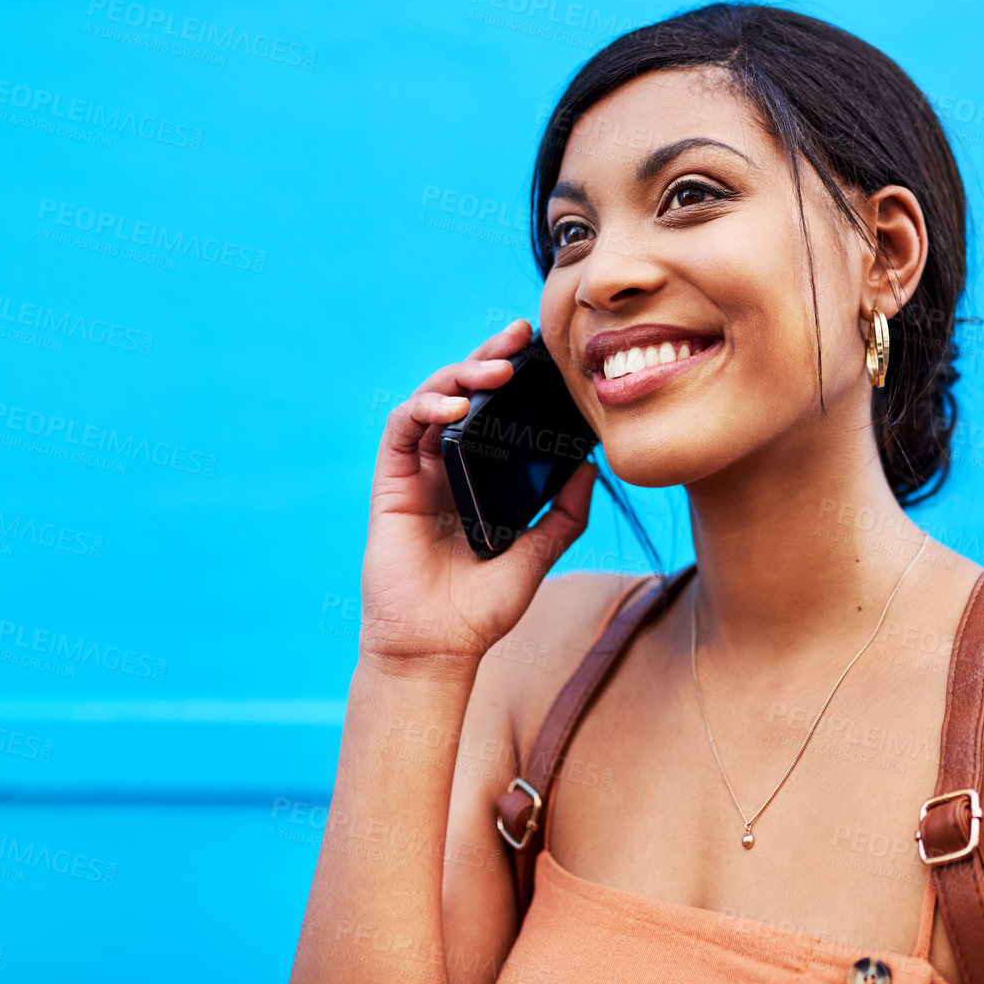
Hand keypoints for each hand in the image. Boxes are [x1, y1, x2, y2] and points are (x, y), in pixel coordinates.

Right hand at [359, 319, 595, 677]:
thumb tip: (593, 468)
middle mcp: (445, 466)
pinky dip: (425, 408)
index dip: (511, 376)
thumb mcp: (537, 556)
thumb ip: (564, 515)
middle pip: (461, 393)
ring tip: (494, 371)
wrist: (438, 647)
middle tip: (519, 336)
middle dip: (488, 355)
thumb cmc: (480, 610)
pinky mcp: (391, 482)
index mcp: (477, 477)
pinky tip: (454, 408)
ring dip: (460, 375)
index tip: (543, 352)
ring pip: (430, 399)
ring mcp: (416, 471)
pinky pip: (402, 428)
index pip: (493, 411)